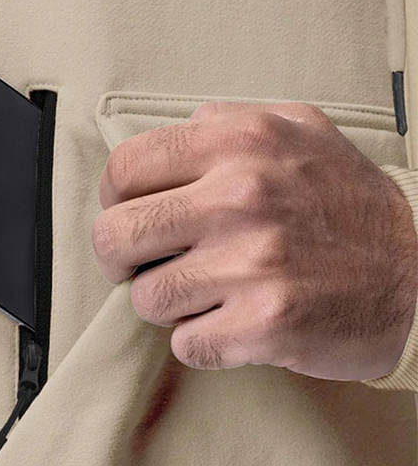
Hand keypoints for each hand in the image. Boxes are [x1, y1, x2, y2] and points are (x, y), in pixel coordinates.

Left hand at [91, 101, 417, 380]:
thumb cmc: (351, 204)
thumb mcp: (302, 131)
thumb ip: (232, 121)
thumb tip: (181, 128)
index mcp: (237, 142)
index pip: (123, 170)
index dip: (114, 201)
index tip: (129, 215)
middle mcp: (240, 196)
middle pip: (115, 237)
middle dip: (120, 259)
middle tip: (145, 264)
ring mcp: (252, 263)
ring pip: (146, 298)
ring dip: (167, 304)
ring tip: (205, 294)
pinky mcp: (266, 324)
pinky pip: (186, 344)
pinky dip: (202, 341)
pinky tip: (231, 323)